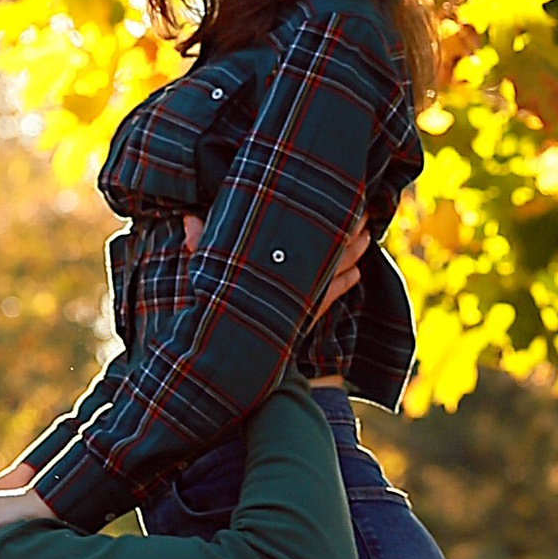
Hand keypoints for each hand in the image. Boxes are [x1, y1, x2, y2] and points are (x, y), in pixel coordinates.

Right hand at [180, 209, 368, 316]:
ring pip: (337, 270)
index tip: (346, 201)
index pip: (310, 234)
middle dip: (349, 230)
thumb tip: (188, 218)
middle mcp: (294, 279)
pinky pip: (332, 296)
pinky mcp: (306, 316)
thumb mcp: (203, 273)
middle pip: (330, 248)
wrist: (228, 357)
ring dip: (354, 253)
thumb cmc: (214, 311)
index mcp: (274, 263)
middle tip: (366, 213)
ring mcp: (303, 298)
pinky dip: (346, 282)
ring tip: (369, 236)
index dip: (331, 218)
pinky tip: (358, 273)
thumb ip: (198, 243)